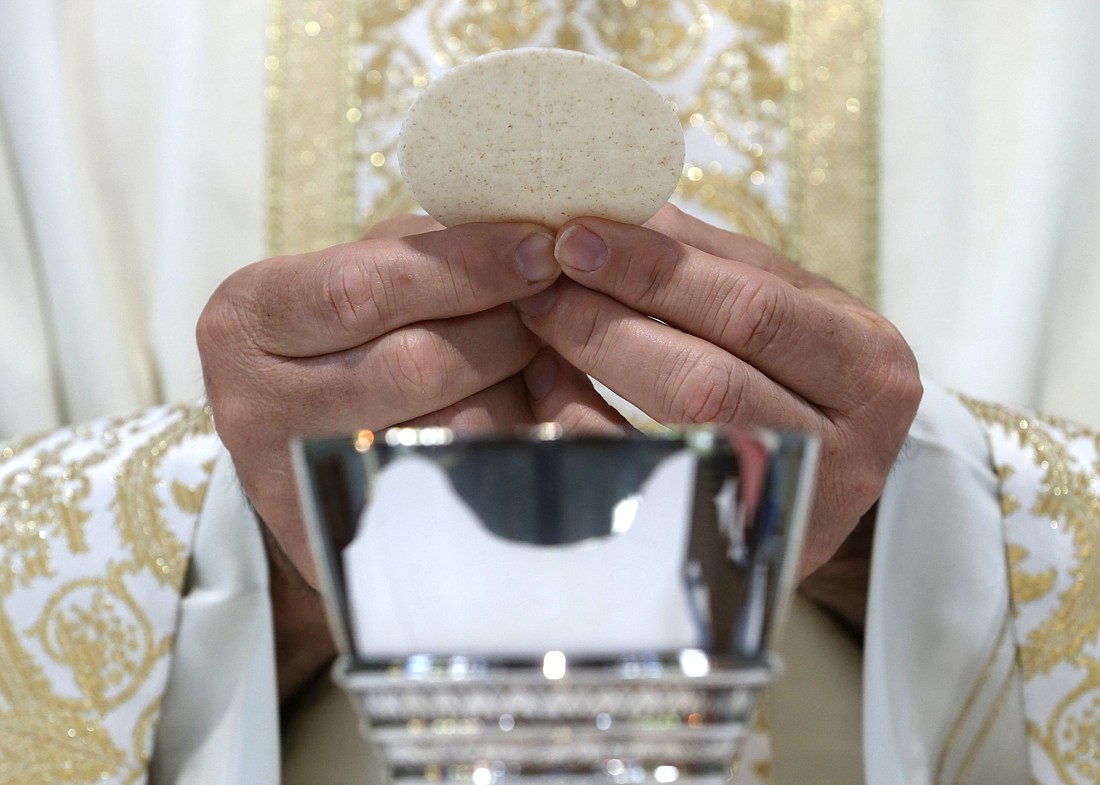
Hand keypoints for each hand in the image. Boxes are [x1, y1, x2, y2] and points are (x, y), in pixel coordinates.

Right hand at [198, 216, 577, 696]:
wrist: (303, 449)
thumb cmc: (344, 338)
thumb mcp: (359, 274)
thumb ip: (425, 255)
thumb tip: (531, 254)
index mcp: (247, 320)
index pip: (366, 290)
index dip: (466, 266)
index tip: (540, 249)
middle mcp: (254, 407)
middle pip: (414, 364)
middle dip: (504, 331)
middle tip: (549, 313)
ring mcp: (298, 482)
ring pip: (445, 431)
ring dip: (515, 392)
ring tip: (537, 363)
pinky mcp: (345, 539)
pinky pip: (456, 488)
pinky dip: (508, 446)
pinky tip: (529, 420)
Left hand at [514, 205, 921, 579]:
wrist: (824, 478)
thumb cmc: (801, 375)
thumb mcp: (784, 306)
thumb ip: (710, 259)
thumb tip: (615, 205)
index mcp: (869, 365)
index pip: (753, 307)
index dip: (656, 269)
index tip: (578, 235)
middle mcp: (850, 448)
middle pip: (711, 378)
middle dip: (612, 319)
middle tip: (542, 282)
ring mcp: (793, 508)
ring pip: (680, 436)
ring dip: (596, 367)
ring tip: (541, 322)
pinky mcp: (739, 547)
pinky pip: (646, 485)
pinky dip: (585, 429)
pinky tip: (548, 387)